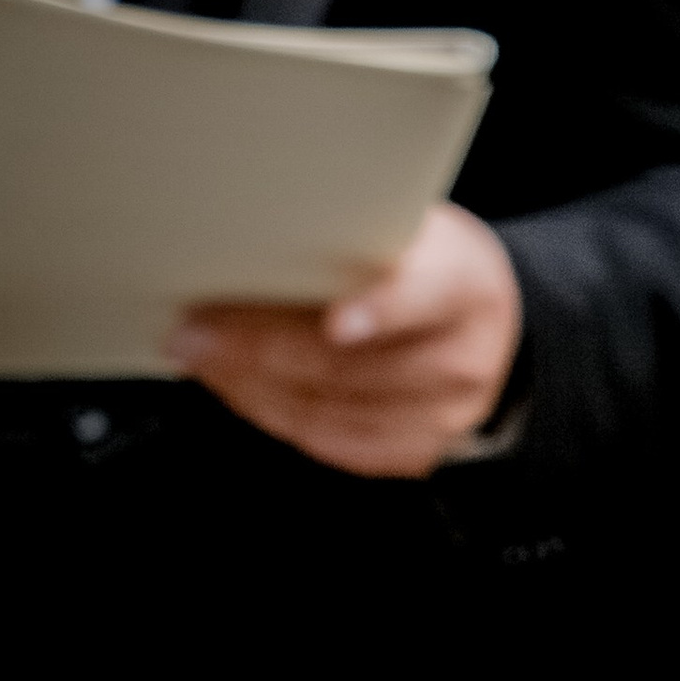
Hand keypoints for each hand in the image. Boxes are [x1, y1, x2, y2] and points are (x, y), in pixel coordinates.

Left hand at [168, 203, 524, 475]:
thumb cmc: (427, 262)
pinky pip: (330, 443)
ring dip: (249, 384)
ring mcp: (441, 416)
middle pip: (351, 365)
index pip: (422, 299)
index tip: (335, 323)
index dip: (378, 312)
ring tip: (198, 354)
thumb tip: (250, 237)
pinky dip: (272, 413)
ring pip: (329, 410)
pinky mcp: (415, 452)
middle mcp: (461, 358)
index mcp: (464, 285)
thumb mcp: (409, 227)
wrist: (485, 319)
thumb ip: (350, 235)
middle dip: (259, 348)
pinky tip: (235, 385)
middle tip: (194, 331)